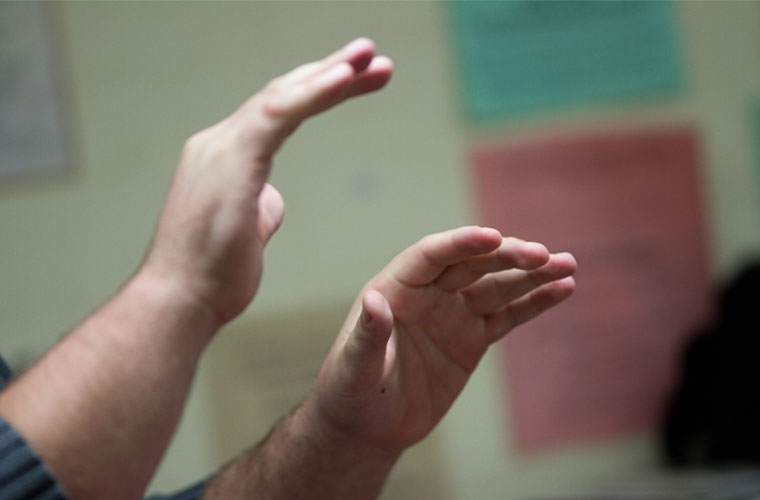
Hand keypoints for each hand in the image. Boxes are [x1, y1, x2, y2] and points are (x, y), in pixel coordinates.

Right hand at [142, 39, 392, 322]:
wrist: (179, 303)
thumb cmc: (210, 277)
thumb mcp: (245, 233)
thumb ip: (260, 206)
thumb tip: (273, 198)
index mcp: (223, 158)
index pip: (276, 113)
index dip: (315, 93)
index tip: (352, 81)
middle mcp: (218, 143)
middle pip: (282, 94)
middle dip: (329, 72)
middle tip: (370, 56)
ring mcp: (221, 147)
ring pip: (282, 96)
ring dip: (330, 73)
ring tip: (369, 57)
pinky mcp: (231, 159)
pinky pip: (279, 115)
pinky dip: (314, 93)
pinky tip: (345, 78)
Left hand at [307, 226, 575, 453]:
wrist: (369, 428)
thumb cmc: (350, 394)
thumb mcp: (354, 369)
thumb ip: (368, 336)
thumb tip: (373, 300)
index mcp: (396, 289)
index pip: (432, 255)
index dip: (462, 243)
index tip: (494, 237)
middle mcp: (428, 294)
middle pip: (473, 264)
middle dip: (507, 256)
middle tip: (543, 255)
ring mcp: (453, 314)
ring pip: (497, 285)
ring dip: (532, 274)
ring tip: (567, 264)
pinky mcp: (472, 338)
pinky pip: (508, 315)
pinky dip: (535, 302)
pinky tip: (562, 288)